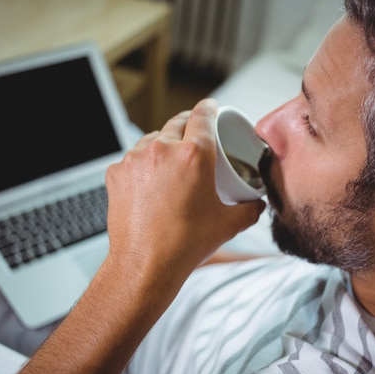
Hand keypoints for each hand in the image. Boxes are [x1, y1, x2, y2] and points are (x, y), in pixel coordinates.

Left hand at [103, 99, 264, 292]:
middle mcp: (162, 150)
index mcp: (194, 156)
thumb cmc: (184, 246)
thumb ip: (249, 210)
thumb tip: (257, 204)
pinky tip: (151, 182)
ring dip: (164, 144)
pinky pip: (133, 158)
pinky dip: (144, 163)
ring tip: (173, 164)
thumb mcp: (228, 225)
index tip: (211, 107)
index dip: (209, 107)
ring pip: (153, 138)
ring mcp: (135, 160)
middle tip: (195, 136)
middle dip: (188, 124)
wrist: (144, 266)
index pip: (203, 115)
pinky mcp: (117, 173)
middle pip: (177, 122)